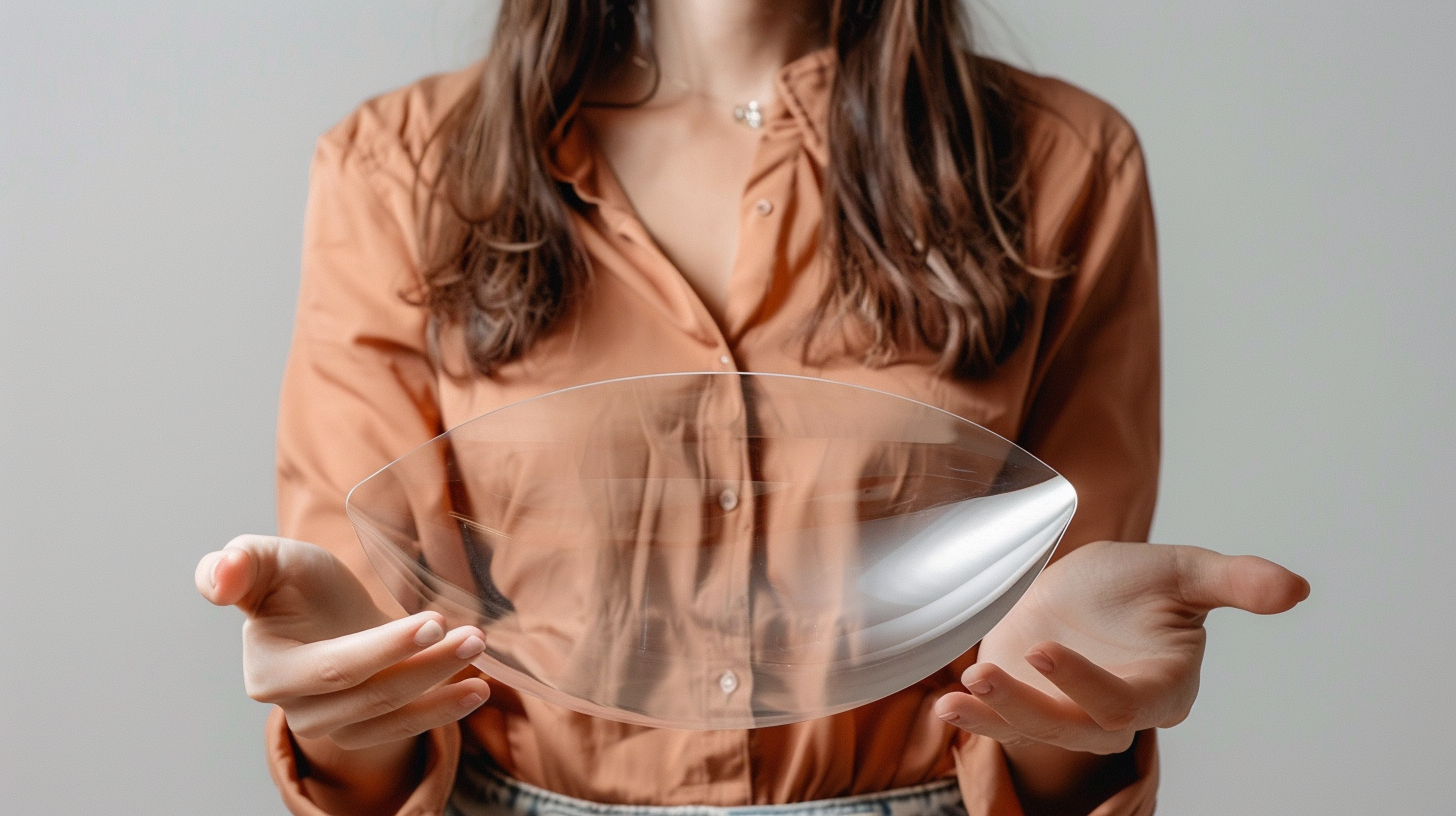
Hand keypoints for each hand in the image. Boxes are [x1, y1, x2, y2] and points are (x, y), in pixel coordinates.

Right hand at [195, 535, 490, 751]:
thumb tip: (217, 576)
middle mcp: (296, 708)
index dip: (386, 648)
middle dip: (429, 663)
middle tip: (474, 634)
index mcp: (270, 670)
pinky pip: (404, 728)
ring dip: (443, 684)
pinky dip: (444, 710)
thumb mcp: (269, 560)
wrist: (317, 613)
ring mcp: (329, 726)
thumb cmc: (293, 583)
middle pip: (372, 692)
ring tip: (480, 650)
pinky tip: (477, 688)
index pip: (337, 666)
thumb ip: (240, 564)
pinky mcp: (360, 732)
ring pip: (393, 711)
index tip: (435, 619)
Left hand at [935, 541, 1309, 754]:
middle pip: (1076, 728)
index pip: (1128, 702)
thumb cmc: (1140, 581)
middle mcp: (1116, 709)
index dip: (1087, 686)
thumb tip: (1296, 587)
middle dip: (1029, 709)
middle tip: (986, 676)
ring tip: (957, 697)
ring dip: (995, 717)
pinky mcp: (1029, 704)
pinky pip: (1004, 722)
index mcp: (1163, 686)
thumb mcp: (1183, 569)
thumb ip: (1235, 581)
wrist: (1087, 582)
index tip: (1042, 651)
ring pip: (1036, 729)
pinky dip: (975, 718)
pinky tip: (946, 705)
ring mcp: (1069, 711)